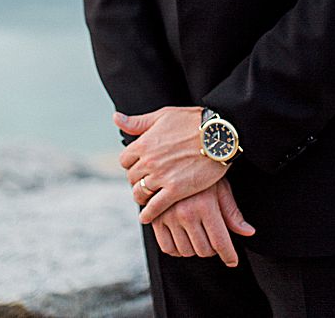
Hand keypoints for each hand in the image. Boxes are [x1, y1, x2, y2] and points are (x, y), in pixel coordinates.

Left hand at [116, 107, 227, 222]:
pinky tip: (147, 217)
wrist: (219, 134)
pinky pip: (156, 206)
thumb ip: (137, 122)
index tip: (138, 168)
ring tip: (145, 199)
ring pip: (141, 192)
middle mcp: (148, 161)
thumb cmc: (192, 121)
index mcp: (143, 143)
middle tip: (144, 184)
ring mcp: (161, 176)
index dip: (131, 165)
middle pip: (132, 177)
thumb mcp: (162, 116)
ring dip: (141, 196)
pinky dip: (149, 213)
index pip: (125, 160)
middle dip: (137, 180)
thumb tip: (116, 118)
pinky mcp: (176, 189)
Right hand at [149, 179, 254, 266]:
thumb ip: (232, 213)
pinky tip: (182, 239)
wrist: (172, 155)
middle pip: (204, 250)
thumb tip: (249, 233)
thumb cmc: (202, 170)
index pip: (221, 243)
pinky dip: (176, 249)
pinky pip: (167, 247)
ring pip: (186, 251)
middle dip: (212, 250)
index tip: (232, 261)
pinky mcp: (154, 218)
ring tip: (198, 237)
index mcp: (205, 206)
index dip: (229, 256)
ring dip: (194, 249)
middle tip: (214, 241)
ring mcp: (167, 216)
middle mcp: (186, 213)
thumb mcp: (220, 188)